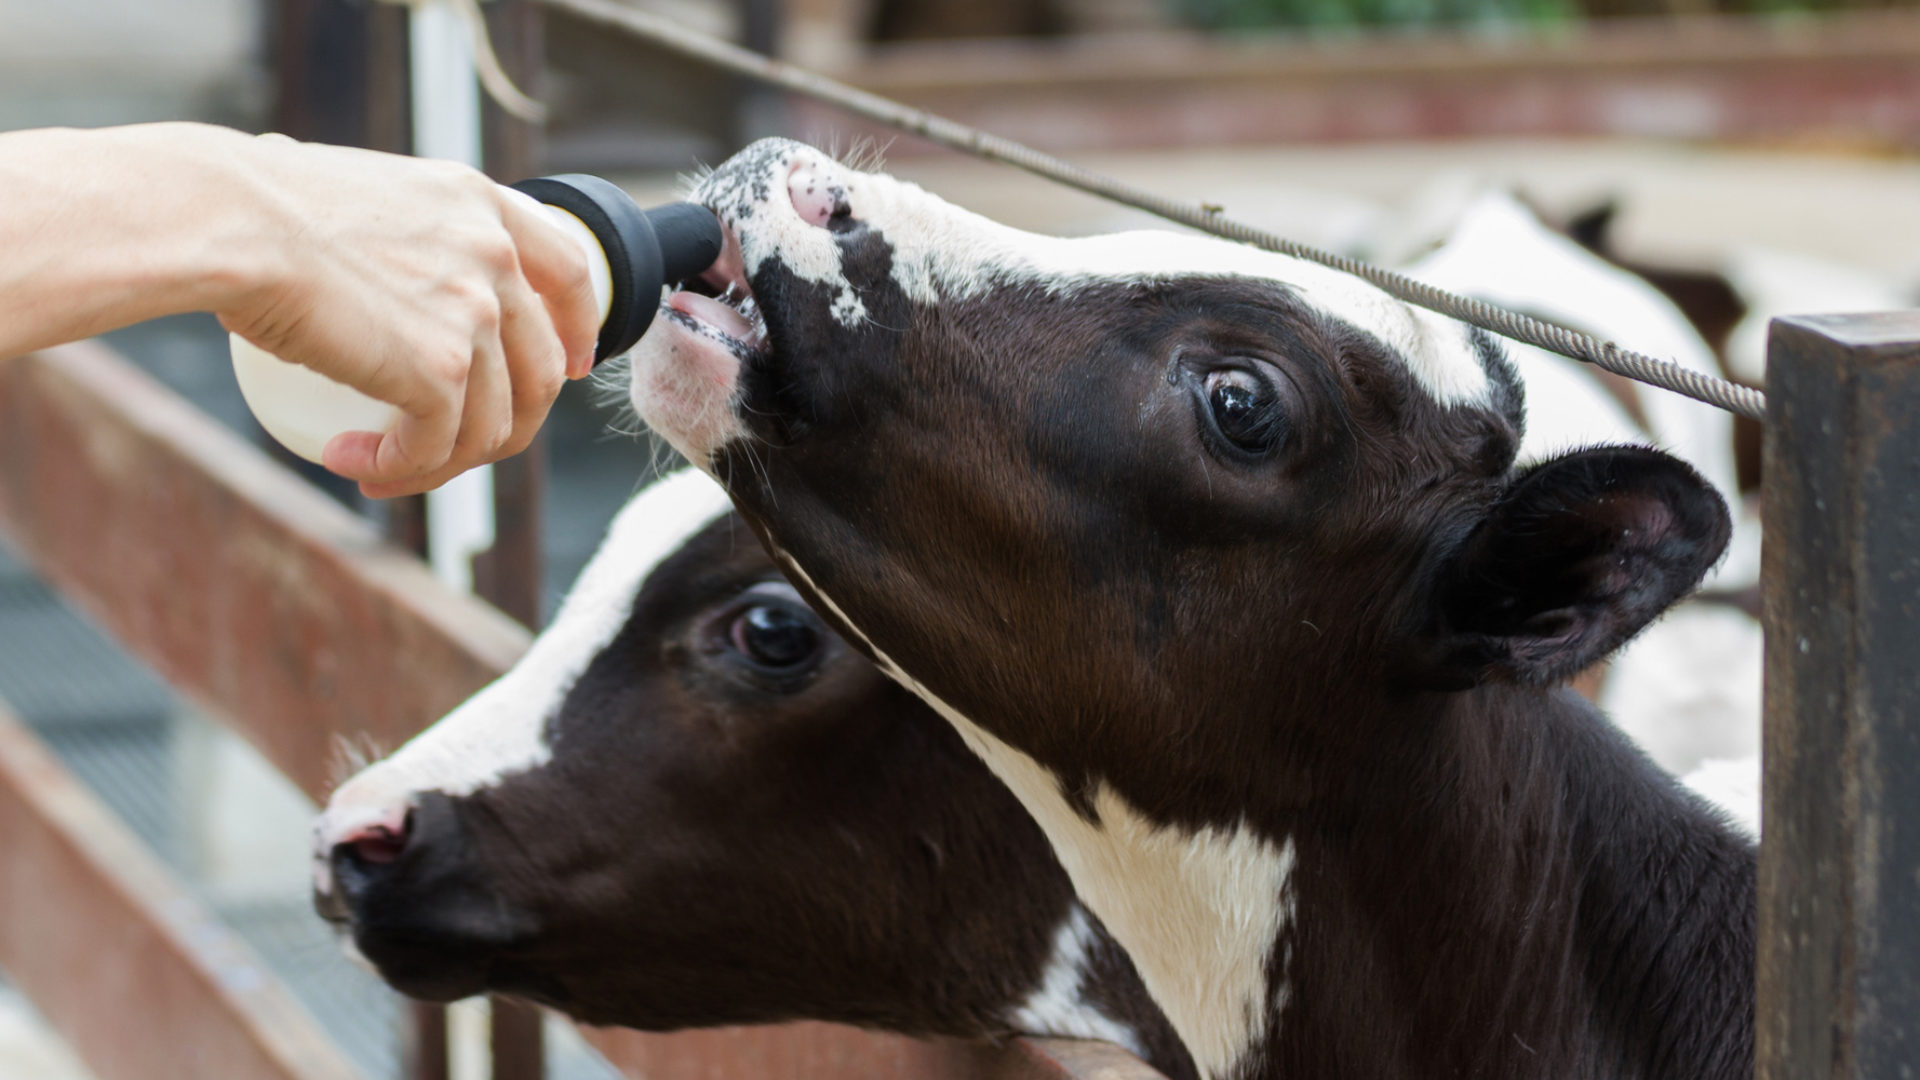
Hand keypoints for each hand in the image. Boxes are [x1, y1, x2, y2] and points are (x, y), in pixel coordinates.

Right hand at [215, 132, 599, 496]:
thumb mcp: (368, 192)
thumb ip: (406, 229)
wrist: (226, 221)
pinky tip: (351, 461)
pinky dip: (399, 470)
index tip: (573, 366)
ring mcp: (475, 315)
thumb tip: (383, 256)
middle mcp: (494, 257)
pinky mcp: (439, 371)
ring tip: (378, 465)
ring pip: (492, 426)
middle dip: (506, 425)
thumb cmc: (258, 203)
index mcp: (481, 204)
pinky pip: (436, 447)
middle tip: (447, 447)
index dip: (578, 328)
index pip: (570, 271)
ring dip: (441, 463)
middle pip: (540, 370)